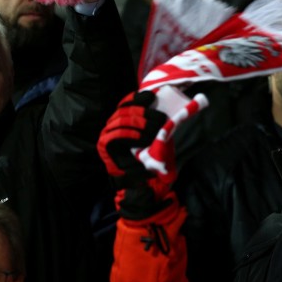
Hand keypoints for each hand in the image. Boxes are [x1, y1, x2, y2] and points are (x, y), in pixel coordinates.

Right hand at [98, 91, 173, 219]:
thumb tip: (177, 110)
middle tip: (162, 120)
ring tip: (156, 131)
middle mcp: (113, 124)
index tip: (152, 97)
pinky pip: (117, 134)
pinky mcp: (104, 145)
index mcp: (125, 119)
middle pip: (126, 109)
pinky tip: (144, 138)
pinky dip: (132, 134)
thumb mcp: (159, 139)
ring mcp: (107, 134)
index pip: (129, 102)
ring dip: (142, 123)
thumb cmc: (151, 160)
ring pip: (122, 119)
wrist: (142, 184)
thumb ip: (161, 126)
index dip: (139, 98)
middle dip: (145, 112)